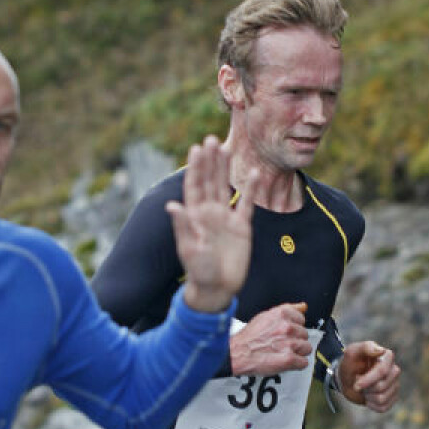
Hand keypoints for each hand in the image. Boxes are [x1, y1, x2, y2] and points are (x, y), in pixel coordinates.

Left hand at [166, 136, 259, 312]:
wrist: (217, 289)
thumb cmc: (199, 271)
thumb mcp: (189, 249)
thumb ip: (183, 227)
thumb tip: (172, 205)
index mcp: (194, 216)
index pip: (194, 186)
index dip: (195, 167)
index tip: (197, 148)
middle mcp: (209, 213)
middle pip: (209, 181)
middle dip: (210, 161)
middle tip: (212, 139)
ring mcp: (225, 219)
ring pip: (225, 187)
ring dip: (225, 169)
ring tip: (227, 148)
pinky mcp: (241, 228)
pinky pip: (247, 205)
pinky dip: (251, 190)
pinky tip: (255, 174)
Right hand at [231, 303, 311, 374]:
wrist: (236, 354)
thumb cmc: (248, 338)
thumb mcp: (265, 316)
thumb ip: (287, 310)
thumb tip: (303, 306)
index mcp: (282, 314)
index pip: (301, 320)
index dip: (293, 328)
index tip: (285, 333)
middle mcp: (286, 327)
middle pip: (305, 335)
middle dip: (295, 340)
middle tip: (281, 344)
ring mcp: (289, 343)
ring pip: (306, 348)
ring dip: (297, 352)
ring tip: (282, 353)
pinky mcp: (289, 359)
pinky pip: (303, 362)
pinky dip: (296, 364)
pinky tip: (285, 361)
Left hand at [338, 341, 400, 412]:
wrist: (346, 378)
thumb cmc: (349, 364)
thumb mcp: (352, 352)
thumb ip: (365, 347)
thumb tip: (381, 351)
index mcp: (387, 357)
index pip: (382, 371)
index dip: (368, 380)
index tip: (356, 384)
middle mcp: (394, 370)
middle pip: (382, 386)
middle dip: (366, 387)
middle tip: (359, 383)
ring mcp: (395, 385)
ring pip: (382, 398)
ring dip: (368, 396)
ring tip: (364, 389)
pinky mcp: (392, 398)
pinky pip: (383, 408)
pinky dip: (371, 405)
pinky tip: (368, 397)